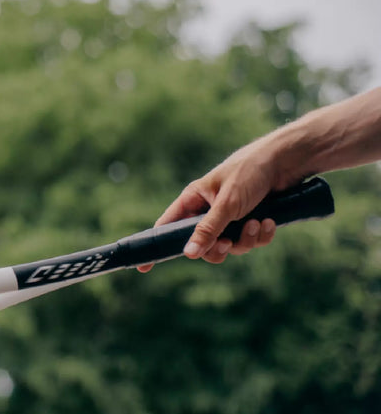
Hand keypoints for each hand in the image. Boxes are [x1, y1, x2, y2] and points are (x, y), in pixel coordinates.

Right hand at [136, 138, 288, 272]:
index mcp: (193, 201)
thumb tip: (188, 254)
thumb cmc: (248, 173)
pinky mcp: (251, 222)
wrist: (285, 162)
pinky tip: (269, 221)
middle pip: (202, 246)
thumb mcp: (225, 204)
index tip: (144, 268)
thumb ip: (207, 230)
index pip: (167, 228)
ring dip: (245, 239)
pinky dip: (261, 235)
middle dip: (217, 248)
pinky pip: (251, 242)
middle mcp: (208, 212)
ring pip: (230, 246)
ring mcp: (230, 219)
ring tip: (256, 222)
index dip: (158, 247)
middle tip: (227, 243)